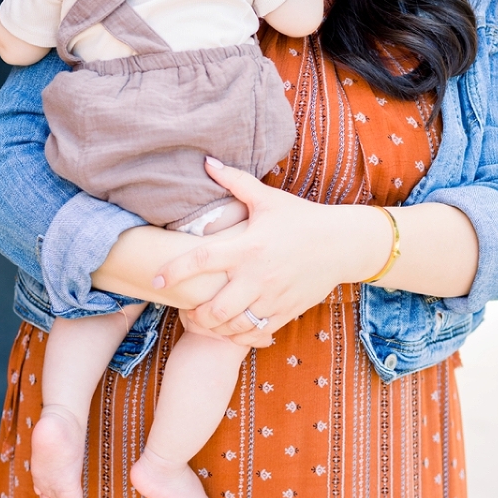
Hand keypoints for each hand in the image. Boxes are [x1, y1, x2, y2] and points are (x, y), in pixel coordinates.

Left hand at [153, 158, 389, 344]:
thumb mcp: (268, 199)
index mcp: (248, 246)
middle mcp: (258, 276)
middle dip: (193, 313)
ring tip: (201, 319)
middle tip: (183, 308)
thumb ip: (235, 181)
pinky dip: (237, 335)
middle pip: (214, 308)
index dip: (176, 271)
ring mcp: (272, 297)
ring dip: (212, 327)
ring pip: (233, 326)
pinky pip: (255, 333)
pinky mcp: (285, 312)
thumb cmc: (301, 218)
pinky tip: (229, 327)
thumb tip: (206, 162)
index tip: (156, 279)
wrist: (341, 244)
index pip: (203, 260)